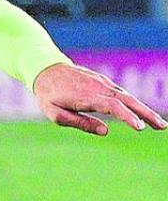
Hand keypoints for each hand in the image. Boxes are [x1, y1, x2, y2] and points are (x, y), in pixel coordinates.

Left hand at [32, 62, 166, 135]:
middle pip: (127, 100)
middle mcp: (98, 87)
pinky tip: (143, 113)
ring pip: (127, 96)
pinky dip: (134, 103)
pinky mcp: (103, 81)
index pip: (112, 106)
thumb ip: (79, 123)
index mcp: (86, 96)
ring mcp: (102, 82)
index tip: (140, 127)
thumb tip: (105, 131)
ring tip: (158, 124)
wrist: (45, 69)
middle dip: (146, 113)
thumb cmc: (48, 95)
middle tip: (162, 126)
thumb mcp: (55, 114)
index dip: (128, 116)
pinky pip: (122, 93)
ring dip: (144, 109)